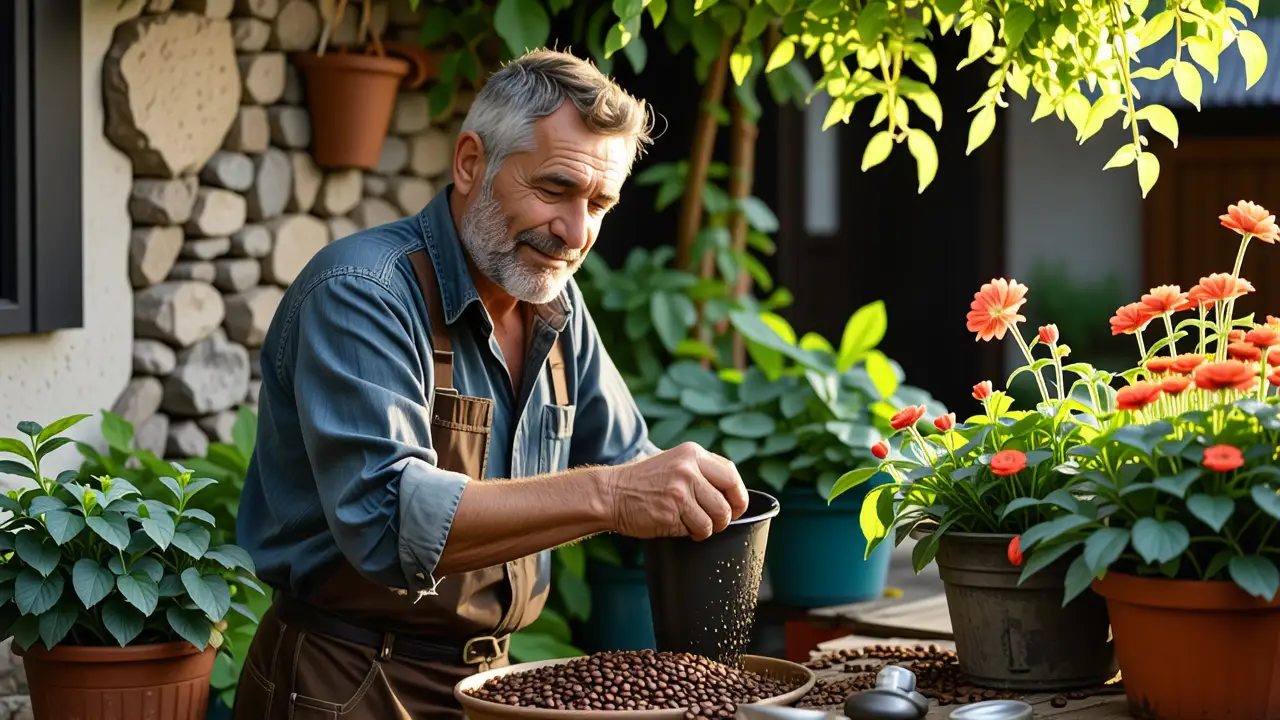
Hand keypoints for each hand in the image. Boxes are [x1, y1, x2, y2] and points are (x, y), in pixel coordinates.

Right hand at [603, 442, 748, 540]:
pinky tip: (678, 526)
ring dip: (707, 528)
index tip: (736, 507)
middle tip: (716, 522)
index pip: (732, 476)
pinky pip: (697, 530)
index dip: (739, 496)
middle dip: (726, 517)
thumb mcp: (674, 463)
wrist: (611, 494)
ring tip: (693, 525)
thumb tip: (732, 491)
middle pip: (728, 502)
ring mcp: (680, 490)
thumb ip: (701, 471)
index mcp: (692, 454)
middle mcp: (689, 469)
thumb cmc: (643, 483)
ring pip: (715, 519)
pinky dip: (691, 534)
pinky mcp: (672, 511)